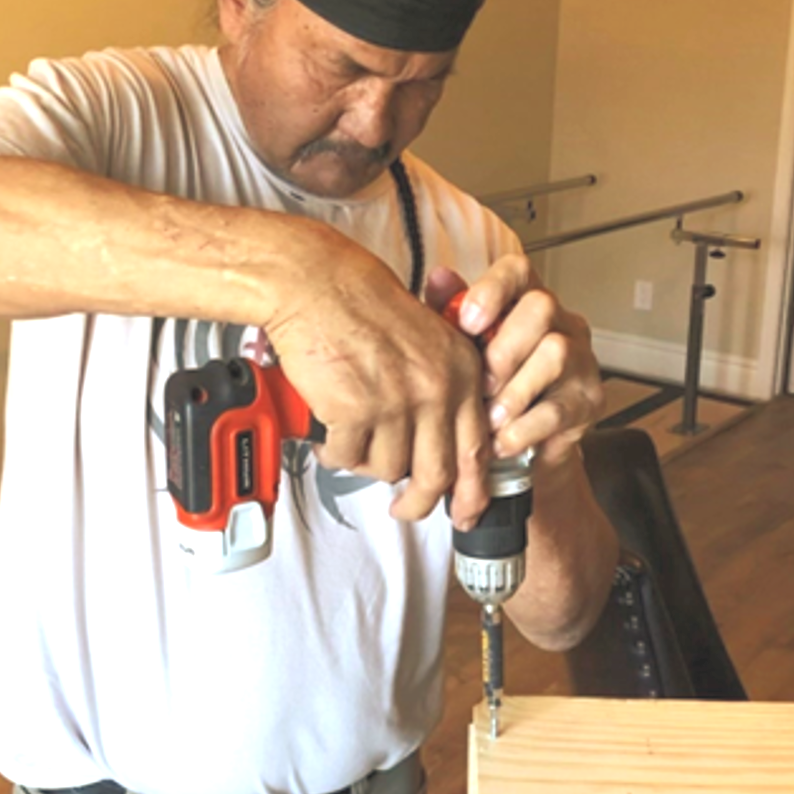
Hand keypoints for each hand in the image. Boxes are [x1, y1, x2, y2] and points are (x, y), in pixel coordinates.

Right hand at [265, 229, 490, 524]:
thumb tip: (438, 442)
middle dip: (417, 503)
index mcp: (460, 371)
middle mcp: (436, 390)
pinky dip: (334, 451)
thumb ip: (442, 385)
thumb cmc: (362, 300)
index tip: (464, 510)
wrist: (317, 282)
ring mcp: (396, 403)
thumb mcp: (427, 336)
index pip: (476, 449)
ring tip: (349, 438)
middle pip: (435, 475)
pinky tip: (328, 431)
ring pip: (386, 468)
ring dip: (364, 462)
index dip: (471, 491)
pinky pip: (346, 456)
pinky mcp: (355, 411)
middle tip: (403, 510)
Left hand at [425, 256, 603, 470]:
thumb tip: (439, 278)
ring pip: (555, 354)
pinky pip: (557, 409)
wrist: (520, 446)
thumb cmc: (489, 385)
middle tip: (480, 383)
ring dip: (513, 391)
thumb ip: (450, 312)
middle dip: (502, 348)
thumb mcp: (462, 347)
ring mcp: (581, 360)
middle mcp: (560, 323)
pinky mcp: (588, 401)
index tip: (466, 321)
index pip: (517, 270)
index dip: (492, 289)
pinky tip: (500, 441)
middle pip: (541, 307)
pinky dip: (522, 429)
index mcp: (526, 301)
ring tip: (488, 417)